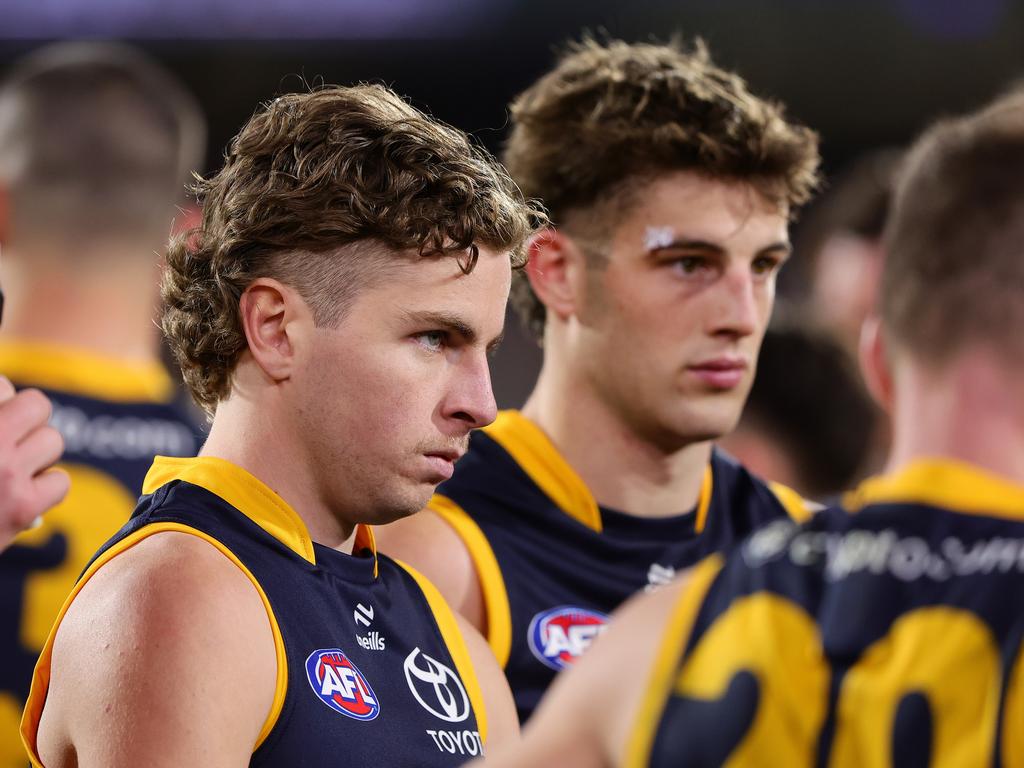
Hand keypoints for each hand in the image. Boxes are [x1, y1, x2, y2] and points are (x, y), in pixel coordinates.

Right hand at [0, 376, 68, 549]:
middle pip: (38, 406)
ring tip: (13, 468)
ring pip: (53, 441)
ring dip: (38, 454)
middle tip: (11, 439)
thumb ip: (0, 429)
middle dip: (28, 421)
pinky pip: (60, 481)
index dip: (1, 400)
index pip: (2, 385)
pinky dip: (47, 488)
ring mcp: (6, 472)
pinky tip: (24, 494)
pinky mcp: (22, 506)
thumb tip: (8, 398)